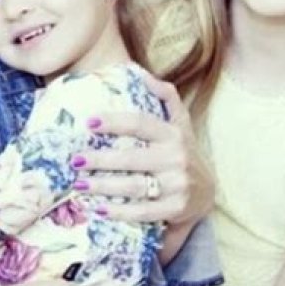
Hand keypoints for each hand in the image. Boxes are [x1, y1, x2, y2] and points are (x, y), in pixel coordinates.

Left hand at [72, 72, 213, 227]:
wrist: (209, 192)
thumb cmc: (184, 151)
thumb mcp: (181, 122)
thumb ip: (165, 96)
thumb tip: (140, 73)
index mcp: (173, 133)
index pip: (140, 124)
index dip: (114, 122)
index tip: (89, 122)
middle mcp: (176, 158)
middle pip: (131, 158)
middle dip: (99, 160)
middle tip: (75, 160)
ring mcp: (177, 185)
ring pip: (133, 186)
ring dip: (102, 186)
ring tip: (78, 185)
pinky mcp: (176, 209)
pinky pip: (142, 212)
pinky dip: (118, 212)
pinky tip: (98, 209)